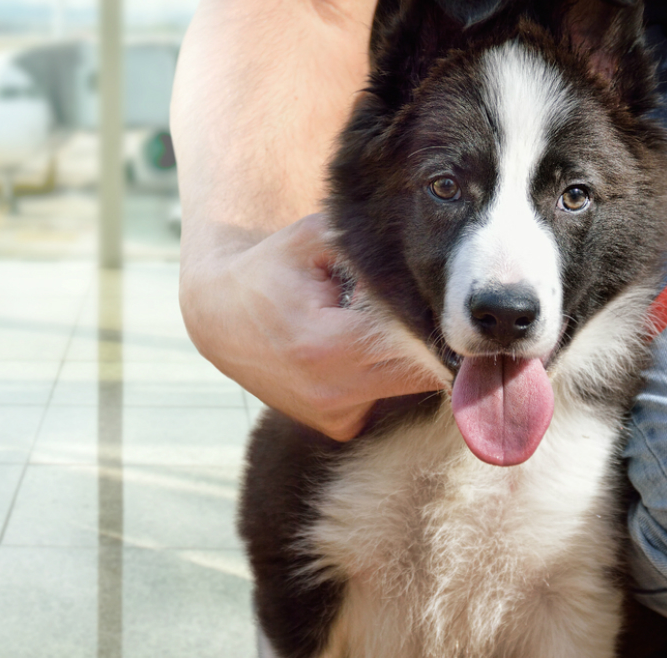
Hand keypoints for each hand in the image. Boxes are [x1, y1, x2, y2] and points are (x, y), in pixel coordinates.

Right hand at [181, 213, 444, 441]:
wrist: (221, 317)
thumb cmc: (271, 270)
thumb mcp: (313, 239)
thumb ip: (367, 248)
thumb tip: (428, 270)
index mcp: (329, 345)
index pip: (416, 340)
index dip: (435, 318)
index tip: (446, 300)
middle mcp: (332, 392)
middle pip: (420, 372)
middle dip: (432, 341)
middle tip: (434, 310)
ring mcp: (334, 416)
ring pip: (406, 387)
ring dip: (407, 358)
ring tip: (377, 324)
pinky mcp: (336, 426)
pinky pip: (385, 399)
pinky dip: (384, 374)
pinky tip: (360, 349)